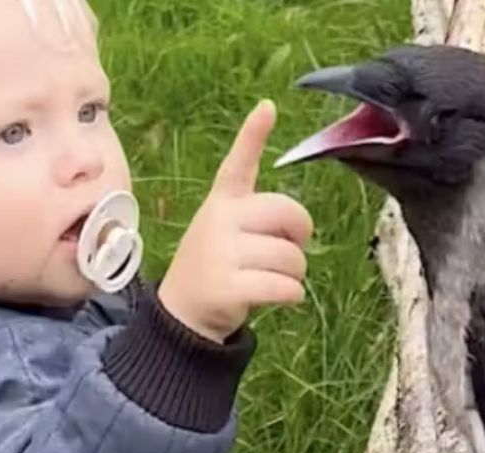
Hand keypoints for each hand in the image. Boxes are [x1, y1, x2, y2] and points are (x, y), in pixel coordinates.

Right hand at [158, 100, 313, 342]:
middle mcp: (220, 221)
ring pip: (293, 258)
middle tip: (287, 251)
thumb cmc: (216, 266)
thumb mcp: (224, 231)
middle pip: (290, 214)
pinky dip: (293, 296)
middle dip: (301, 237)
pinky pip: (286, 287)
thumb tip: (302, 227)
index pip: (238, 164)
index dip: (253, 135)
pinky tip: (279, 297)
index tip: (268, 107)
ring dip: (296, 274)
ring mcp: (222, 253)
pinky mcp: (228, 287)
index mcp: (222, 203)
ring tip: (273, 280)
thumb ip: (258, 219)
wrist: (182, 312)